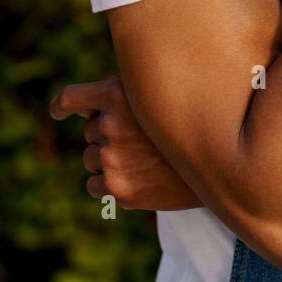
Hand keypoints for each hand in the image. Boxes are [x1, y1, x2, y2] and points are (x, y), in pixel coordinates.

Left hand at [49, 75, 200, 211]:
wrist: (222, 162)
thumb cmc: (193, 121)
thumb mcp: (161, 92)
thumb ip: (127, 93)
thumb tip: (90, 108)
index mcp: (118, 94)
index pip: (72, 98)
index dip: (62, 106)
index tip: (58, 111)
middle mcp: (111, 125)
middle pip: (90, 130)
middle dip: (107, 133)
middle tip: (141, 138)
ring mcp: (113, 159)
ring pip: (91, 158)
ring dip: (108, 158)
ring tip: (143, 158)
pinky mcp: (118, 189)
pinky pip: (94, 185)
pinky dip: (108, 183)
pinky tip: (136, 177)